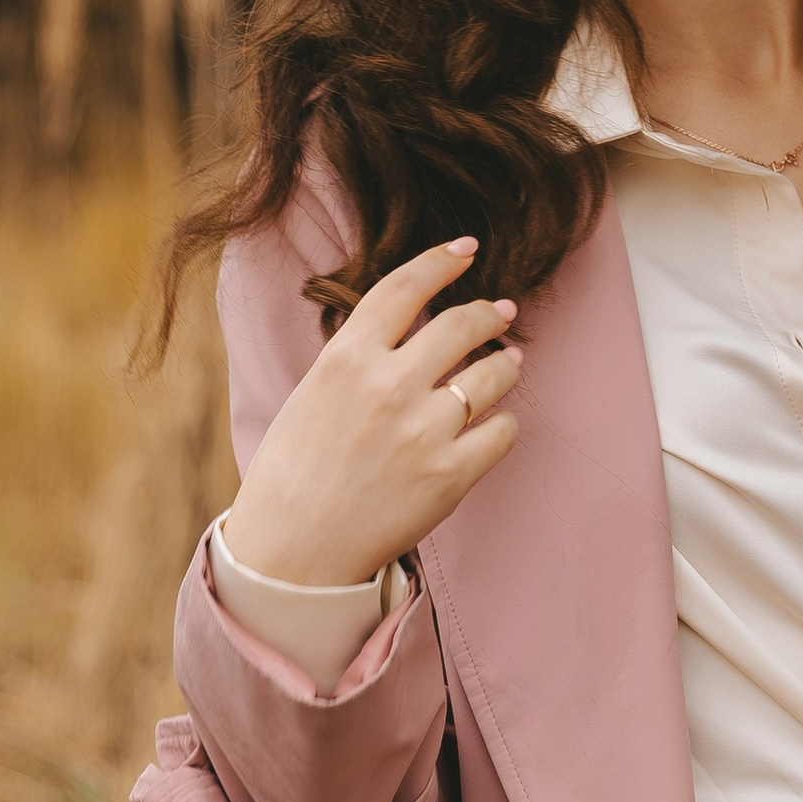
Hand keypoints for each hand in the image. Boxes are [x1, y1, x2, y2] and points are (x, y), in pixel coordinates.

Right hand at [220, 240, 522, 589]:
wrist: (293, 552)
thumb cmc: (295, 472)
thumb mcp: (313, 394)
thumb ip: (360, 357)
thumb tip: (413, 326)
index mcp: (346, 359)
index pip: (405, 287)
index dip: (441, 261)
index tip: (465, 249)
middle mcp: (388, 386)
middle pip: (461, 324)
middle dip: (489, 313)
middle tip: (501, 312)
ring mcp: (424, 430)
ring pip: (494, 374)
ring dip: (506, 364)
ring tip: (509, 363)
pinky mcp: (451, 475)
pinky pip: (504, 431)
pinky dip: (504, 424)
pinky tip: (496, 424)